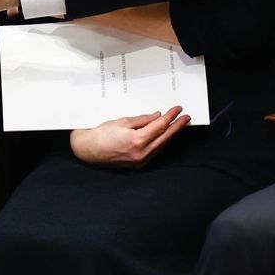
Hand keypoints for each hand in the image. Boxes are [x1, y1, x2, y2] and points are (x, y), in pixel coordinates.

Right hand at [69, 108, 190, 166]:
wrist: (89, 150)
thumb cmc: (101, 134)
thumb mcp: (122, 122)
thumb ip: (142, 120)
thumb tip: (157, 117)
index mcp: (137, 140)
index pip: (159, 126)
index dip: (170, 117)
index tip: (177, 110)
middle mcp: (141, 153)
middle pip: (164, 138)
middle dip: (176, 127)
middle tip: (186, 118)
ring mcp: (140, 161)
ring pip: (161, 146)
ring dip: (170, 135)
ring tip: (178, 126)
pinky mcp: (138, 165)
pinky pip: (154, 152)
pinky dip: (160, 143)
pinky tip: (164, 137)